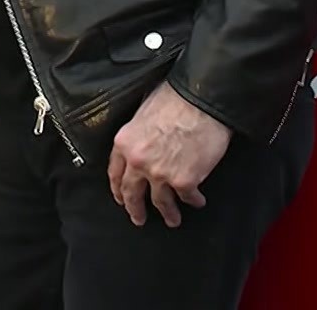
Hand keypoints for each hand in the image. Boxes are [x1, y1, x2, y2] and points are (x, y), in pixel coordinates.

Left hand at [106, 81, 231, 227]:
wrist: (201, 100)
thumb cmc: (175, 97)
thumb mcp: (143, 112)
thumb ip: (138, 134)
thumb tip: (143, 142)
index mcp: (125, 143)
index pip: (115, 172)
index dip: (118, 188)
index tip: (121, 198)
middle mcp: (138, 162)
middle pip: (132, 193)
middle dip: (135, 209)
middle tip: (138, 218)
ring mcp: (160, 174)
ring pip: (160, 202)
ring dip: (167, 213)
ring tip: (172, 219)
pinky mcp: (184, 181)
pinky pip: (187, 197)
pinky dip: (193, 201)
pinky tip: (196, 201)